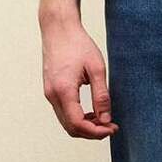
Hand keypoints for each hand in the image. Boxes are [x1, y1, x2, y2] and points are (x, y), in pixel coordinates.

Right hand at [41, 19, 118, 138]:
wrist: (58, 29)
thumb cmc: (77, 44)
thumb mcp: (96, 68)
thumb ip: (101, 96)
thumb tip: (106, 119)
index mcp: (63, 90)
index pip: (78, 124)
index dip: (96, 132)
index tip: (113, 128)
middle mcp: (52, 95)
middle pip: (71, 128)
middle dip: (92, 132)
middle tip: (111, 127)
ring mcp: (49, 94)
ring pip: (66, 122)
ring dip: (85, 126)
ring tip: (104, 121)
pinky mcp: (50, 91)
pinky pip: (63, 113)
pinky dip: (77, 118)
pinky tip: (92, 113)